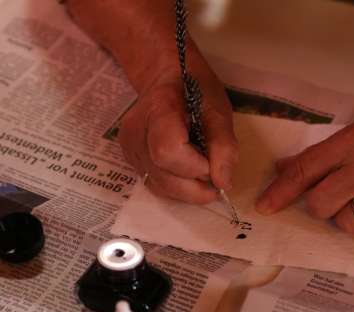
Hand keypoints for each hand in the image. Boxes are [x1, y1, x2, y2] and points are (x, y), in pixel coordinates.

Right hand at [118, 66, 237, 203]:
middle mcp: (136, 132)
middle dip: (195, 186)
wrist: (167, 78)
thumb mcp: (218, 110)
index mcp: (157, 110)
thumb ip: (223, 146)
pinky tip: (189, 174)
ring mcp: (130, 149)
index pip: (168, 151)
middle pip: (163, 176)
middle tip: (214, 176)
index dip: (195, 167)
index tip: (213, 162)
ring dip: (188, 190)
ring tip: (203, 173)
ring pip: (159, 186)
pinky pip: (156, 185)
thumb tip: (223, 183)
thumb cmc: (196, 90)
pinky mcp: (132, 161)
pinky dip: (177, 188)